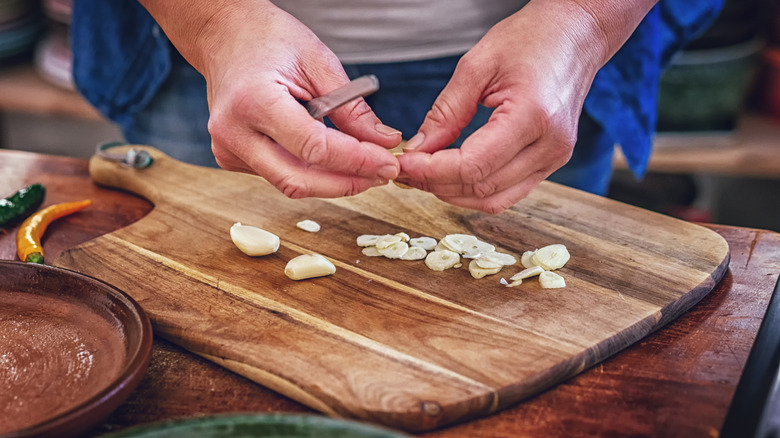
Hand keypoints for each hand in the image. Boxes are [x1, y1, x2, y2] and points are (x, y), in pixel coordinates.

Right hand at [141, 0, 401, 197]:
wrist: (224, 36)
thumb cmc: (268, 39)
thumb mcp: (318, 62)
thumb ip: (351, 107)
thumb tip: (385, 142)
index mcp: (253, 101)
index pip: (313, 148)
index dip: (356, 162)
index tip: (388, 163)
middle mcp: (234, 132)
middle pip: (297, 180)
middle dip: (346, 183)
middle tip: (382, 175)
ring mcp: (228, 149)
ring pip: (290, 182)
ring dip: (332, 180)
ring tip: (365, 167)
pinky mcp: (232, 158)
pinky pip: (279, 175)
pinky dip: (311, 172)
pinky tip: (331, 158)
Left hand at [396, 0, 653, 213]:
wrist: (574, 35)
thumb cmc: (532, 39)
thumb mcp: (477, 65)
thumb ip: (446, 112)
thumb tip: (419, 150)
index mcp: (533, 115)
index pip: (473, 166)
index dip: (433, 171)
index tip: (405, 163)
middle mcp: (550, 145)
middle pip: (482, 188)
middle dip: (437, 184)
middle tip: (406, 170)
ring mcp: (555, 157)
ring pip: (495, 199)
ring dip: (454, 193)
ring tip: (425, 174)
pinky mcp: (552, 162)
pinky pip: (509, 192)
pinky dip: (476, 191)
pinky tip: (452, 176)